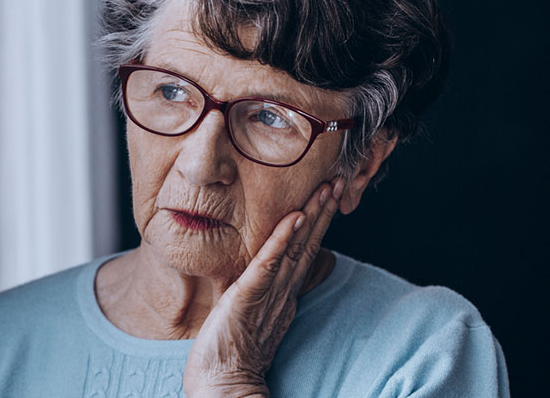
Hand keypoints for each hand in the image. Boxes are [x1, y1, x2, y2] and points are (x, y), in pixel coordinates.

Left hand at [183, 178, 343, 397]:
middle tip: (337, 181)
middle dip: (322, 211)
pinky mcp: (248, 296)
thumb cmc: (230, 351)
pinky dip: (280, 240)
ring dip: (310, 217)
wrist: (220, 384)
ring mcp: (268, 293)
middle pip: (307, 244)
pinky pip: (268, 264)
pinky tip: (293, 219)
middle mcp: (281, 291)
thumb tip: (271, 272)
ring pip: (294, 249)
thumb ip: (264, 292)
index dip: (318, 222)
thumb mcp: (252, 314)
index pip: (305, 250)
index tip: (328, 194)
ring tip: (324, 190)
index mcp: (283, 294)